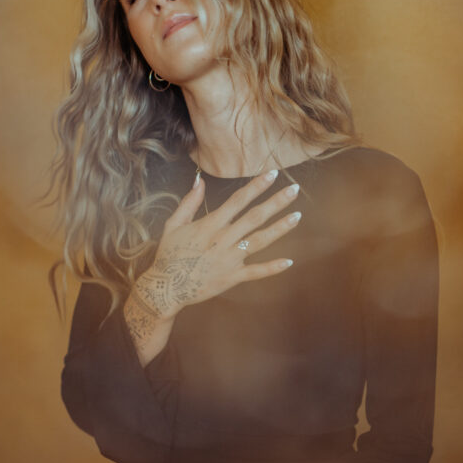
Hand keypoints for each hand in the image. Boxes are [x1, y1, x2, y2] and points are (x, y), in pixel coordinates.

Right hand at [132, 169, 300, 319]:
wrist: (166, 288)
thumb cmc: (168, 255)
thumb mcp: (173, 225)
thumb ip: (188, 202)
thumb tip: (198, 180)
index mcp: (210, 225)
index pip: (238, 200)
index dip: (256, 186)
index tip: (273, 174)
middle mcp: (223, 240)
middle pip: (254, 217)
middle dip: (276, 202)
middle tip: (294, 189)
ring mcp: (229, 259)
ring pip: (260, 241)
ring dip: (280, 228)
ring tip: (297, 216)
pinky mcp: (232, 278)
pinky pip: (256, 272)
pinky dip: (272, 268)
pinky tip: (289, 261)